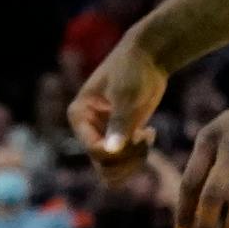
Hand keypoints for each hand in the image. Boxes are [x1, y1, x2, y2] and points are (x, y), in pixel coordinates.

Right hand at [71, 41, 166, 183]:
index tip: (142, 134)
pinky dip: (139, 157)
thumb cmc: (132, 70)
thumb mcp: (126, 95)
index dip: (119, 152)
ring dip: (134, 161)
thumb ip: (120, 123)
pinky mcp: (119, 136)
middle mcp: (87, 129)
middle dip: (127, 159)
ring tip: (147, 138)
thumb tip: (111, 150)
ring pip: (112, 169)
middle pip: (102, 164)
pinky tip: (149, 134)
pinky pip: (124, 162)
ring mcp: (102, 134)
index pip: (94, 149)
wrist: (147, 58)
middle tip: (145, 141)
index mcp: (79, 116)